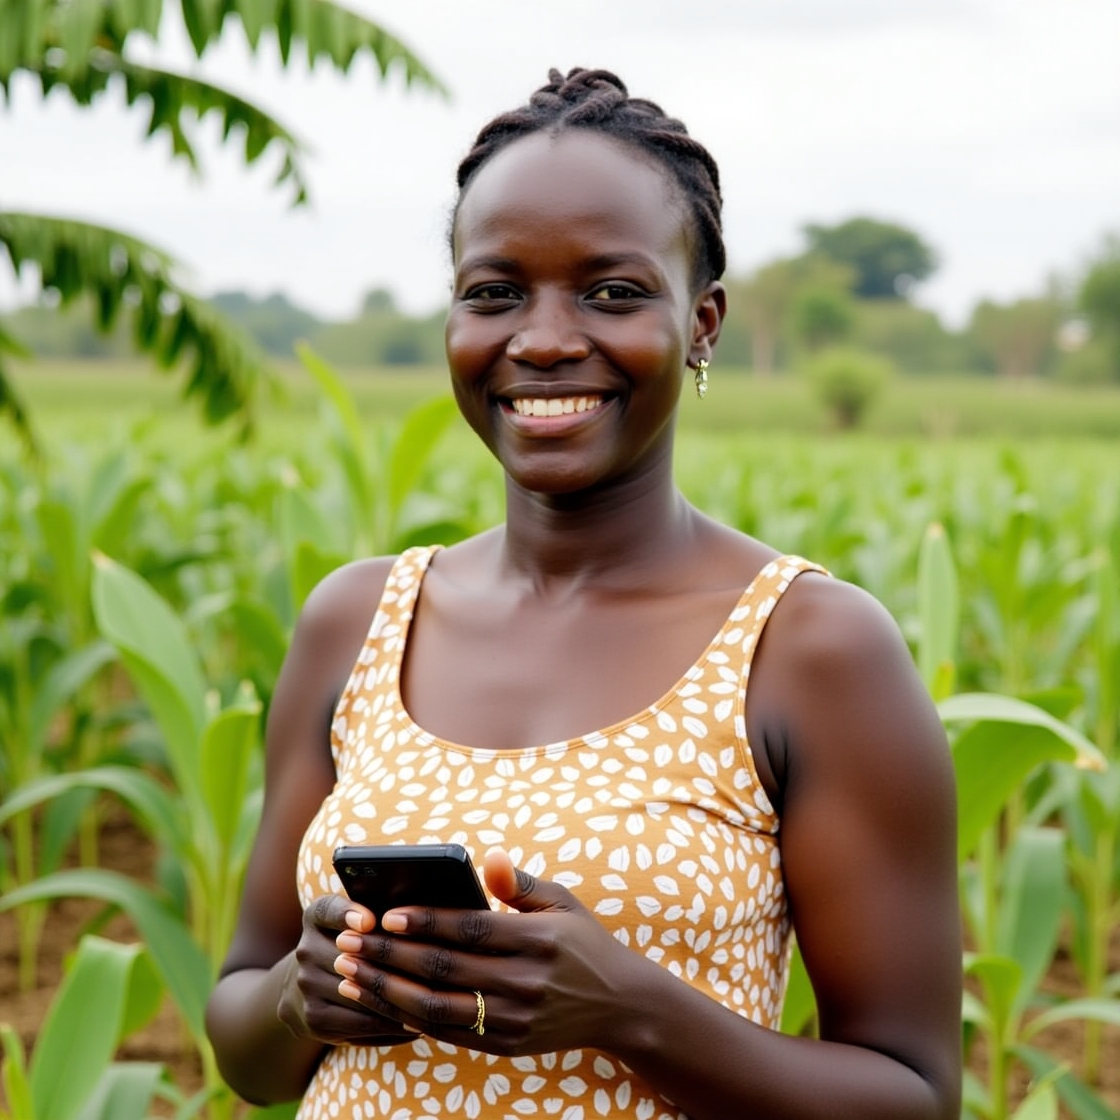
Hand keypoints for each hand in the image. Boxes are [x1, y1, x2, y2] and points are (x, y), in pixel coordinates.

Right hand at [277, 893, 420, 1045]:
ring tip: (435, 1000)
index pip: (330, 909)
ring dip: (399, 999)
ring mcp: (307, 987)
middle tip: (434, 969)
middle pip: (353, 958)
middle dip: (394, 964)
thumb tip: (416, 915)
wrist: (306, 987)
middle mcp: (306, 950)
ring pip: (362, 994)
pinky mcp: (315, 1019)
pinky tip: (419, 1023)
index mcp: (317, 917)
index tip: (370, 922)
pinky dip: (392, 1025)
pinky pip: (361, 1024)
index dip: (349, 915)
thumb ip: (379, 910)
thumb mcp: (355, 920)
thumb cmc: (351, 946)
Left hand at [331, 849, 646, 1055]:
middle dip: (389, 955)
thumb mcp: (562, 902)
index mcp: (537, 938)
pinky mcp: (508, 1044)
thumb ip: (519, 882)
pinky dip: (412, 1019)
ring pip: (436, 1007)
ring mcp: (515, 1018)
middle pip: (443, 968)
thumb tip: (488, 858)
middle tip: (349, 943)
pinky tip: (384, 1002)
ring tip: (351, 974)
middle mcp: (524, 981)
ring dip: (386, 991)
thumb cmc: (583, 942)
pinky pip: (449, 1034)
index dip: (424, 921)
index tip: (385, 915)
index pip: (468, 929)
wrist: (621, 1005)